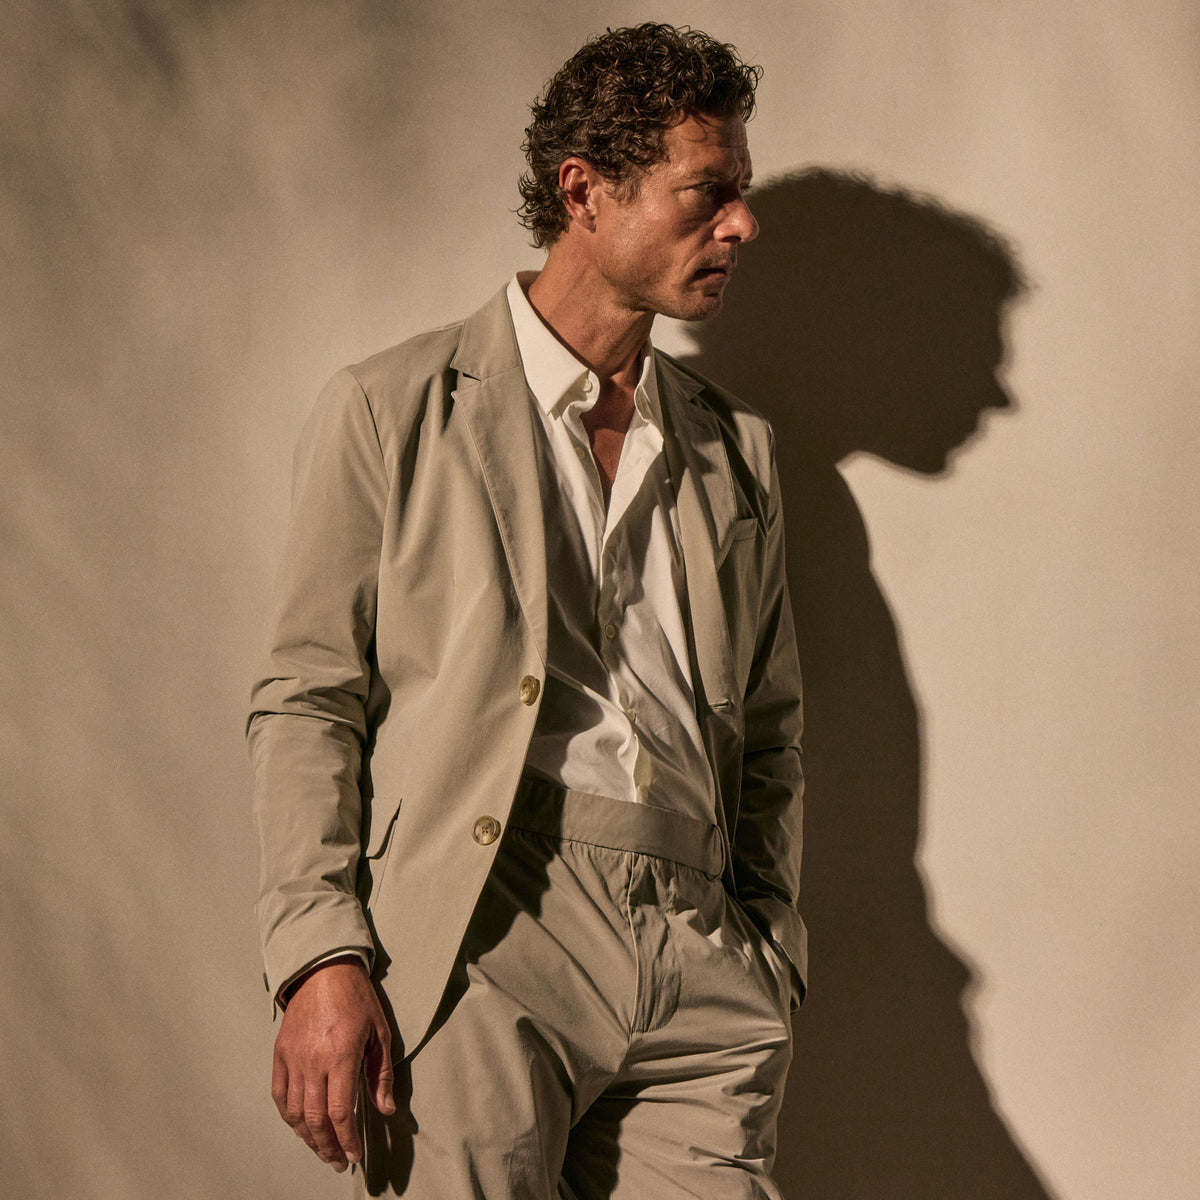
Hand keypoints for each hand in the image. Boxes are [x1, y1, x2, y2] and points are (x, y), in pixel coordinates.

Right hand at [271, 956, 396, 1170]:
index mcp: (340, 1055)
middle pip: (315, 1119)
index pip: (341, 1112)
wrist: (324, 970)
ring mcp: (292, 1058)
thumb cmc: (357, 999)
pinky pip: (279, 1095)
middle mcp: (313, 1061)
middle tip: (339, 1161)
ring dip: (307, 1137)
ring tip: (322, 1149)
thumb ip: (381, 1075)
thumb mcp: (380, 1032)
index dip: (348, 1139)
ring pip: (293, 1112)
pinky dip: (288, 1116)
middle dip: (328, 1146)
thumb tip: (385, 1109)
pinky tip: (300, 1126)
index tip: (355, 1154)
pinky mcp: (280, 1054)